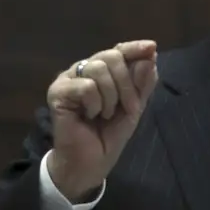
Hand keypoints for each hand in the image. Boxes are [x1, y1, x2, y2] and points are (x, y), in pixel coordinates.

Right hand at [45, 40, 158, 202]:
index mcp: (104, 72)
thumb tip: (150, 56)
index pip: (120, 50)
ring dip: (112, 96)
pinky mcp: (57, 92)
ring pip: (98, 68)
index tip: (151, 47)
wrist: (92, 162)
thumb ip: (143, 83)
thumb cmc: (110, 133)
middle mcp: (84, 70)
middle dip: (127, 83)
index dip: (135, 48)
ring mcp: (69, 79)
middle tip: (129, 107)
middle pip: (111, 56)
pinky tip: (90, 116)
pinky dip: (95, 103)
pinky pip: (86, 86)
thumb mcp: (134, 107)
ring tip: (106, 114)